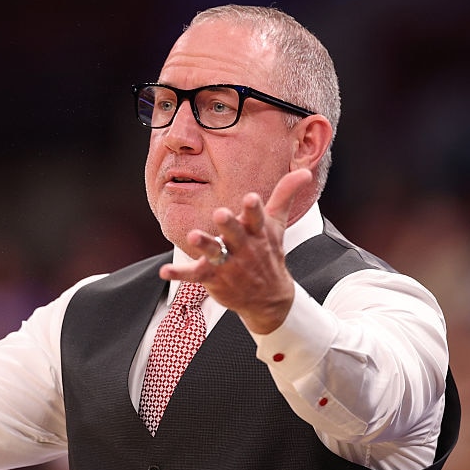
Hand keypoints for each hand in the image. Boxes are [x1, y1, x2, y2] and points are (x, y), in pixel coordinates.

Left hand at [159, 169, 312, 333]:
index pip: (257, 219)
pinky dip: (178, 273)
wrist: (269, 298)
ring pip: (214, 253)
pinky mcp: (211, 278)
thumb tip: (306, 170)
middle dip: (229, 225)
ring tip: (192, 236)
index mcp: (257, 234)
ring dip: (204, 245)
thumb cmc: (269, 254)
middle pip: (235, 235)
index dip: (254, 210)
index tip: (250, 198)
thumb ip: (284, 195)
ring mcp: (227, 264)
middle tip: (221, 213)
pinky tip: (164, 271)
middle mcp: (242, 249)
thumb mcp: (277, 225)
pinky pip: (193, 275)